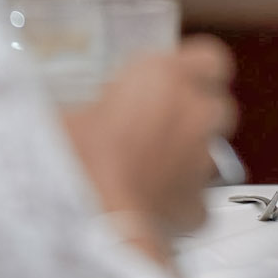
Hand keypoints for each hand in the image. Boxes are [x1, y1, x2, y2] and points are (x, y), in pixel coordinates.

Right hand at [62, 35, 237, 255]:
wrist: (85, 217)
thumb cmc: (67, 159)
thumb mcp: (61, 115)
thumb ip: (83, 106)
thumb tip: (68, 115)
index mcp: (164, 75)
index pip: (209, 59)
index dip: (194, 71)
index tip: (174, 81)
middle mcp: (193, 112)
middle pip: (215, 106)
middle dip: (193, 116)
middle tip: (155, 128)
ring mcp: (202, 159)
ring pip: (210, 152)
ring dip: (187, 157)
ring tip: (148, 170)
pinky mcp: (197, 203)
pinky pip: (197, 200)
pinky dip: (181, 203)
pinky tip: (152, 207)